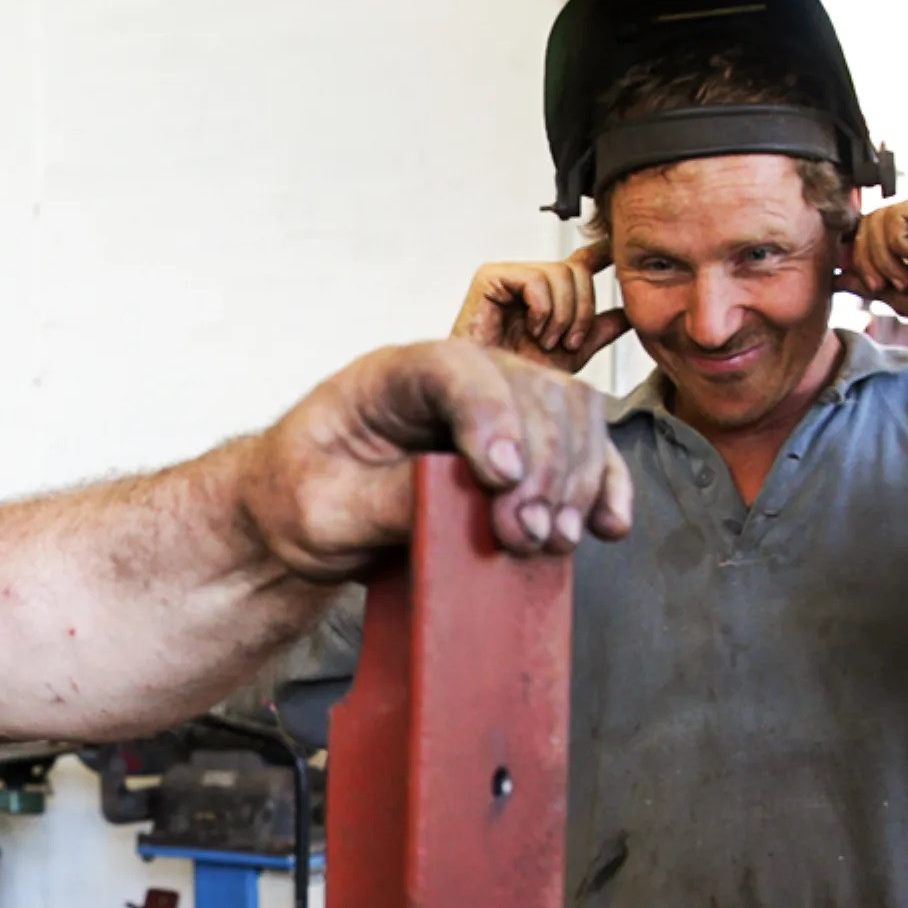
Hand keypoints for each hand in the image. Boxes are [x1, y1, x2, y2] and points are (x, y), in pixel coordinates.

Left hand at [244, 339, 633, 575]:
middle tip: (525, 533)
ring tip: (553, 538)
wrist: (300, 523)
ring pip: (569, 413)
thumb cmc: (300, 500)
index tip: (500, 478)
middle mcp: (454, 381)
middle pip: (529, 390)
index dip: (490, 414)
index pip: (456, 368)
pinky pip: (584, 450)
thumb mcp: (321, 508)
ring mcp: (496, 411)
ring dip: (576, 477)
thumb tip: (456, 499)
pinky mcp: (523, 452)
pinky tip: (607, 525)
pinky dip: (604, 483)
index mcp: (392, 375)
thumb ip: (386, 499)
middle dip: (541, 464)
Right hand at [452, 239, 625, 375]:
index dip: (600, 253)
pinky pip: (536, 279)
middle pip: (577, 270)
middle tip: (568, 341)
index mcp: (546, 293)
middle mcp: (528, 280)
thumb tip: (630, 313)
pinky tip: (532, 329)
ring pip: (560, 273)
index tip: (616, 250)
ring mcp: (509, 276)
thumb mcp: (574, 353)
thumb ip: (600, 329)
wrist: (493, 392)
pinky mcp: (490, 278)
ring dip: (562, 315)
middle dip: (582, 311)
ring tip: (546, 340)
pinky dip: (542, 309)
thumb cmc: (520, 376)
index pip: (579, 261)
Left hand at [840, 188, 907, 349]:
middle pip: (866, 223)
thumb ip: (866, 281)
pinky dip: (899, 246)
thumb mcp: (897, 294)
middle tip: (886, 286)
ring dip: (882, 258)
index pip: (866, 231)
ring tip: (906, 279)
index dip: (858, 257)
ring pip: (876, 219)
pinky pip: (895, 216)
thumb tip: (834, 276)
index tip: (872, 286)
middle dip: (867, 261)